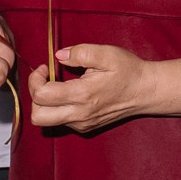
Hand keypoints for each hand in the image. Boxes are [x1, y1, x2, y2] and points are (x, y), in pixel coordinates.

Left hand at [27, 45, 153, 134]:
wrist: (146, 91)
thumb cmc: (128, 70)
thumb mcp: (106, 53)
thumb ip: (79, 52)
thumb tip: (58, 56)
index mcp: (82, 95)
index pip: (41, 95)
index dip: (36, 79)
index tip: (45, 67)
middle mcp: (79, 114)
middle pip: (38, 116)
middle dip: (34, 95)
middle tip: (45, 79)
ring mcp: (81, 123)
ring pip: (47, 120)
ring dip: (45, 102)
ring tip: (58, 85)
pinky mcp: (85, 127)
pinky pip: (60, 121)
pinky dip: (57, 107)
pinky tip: (70, 93)